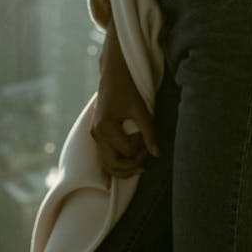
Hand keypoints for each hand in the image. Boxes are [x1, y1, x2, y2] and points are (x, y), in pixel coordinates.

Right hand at [90, 21, 159, 185]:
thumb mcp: (140, 108)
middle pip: (113, 164)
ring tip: (140, 163)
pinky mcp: (97, 133)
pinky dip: (110, 167)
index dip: (141, 147)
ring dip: (123, 168)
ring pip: (106, 164)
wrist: (113, 72)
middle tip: (146, 155)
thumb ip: (149, 131)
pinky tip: (112, 180)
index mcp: (105, 126)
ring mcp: (95, 134)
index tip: (148, 137)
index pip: (127, 150)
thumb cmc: (127, 87)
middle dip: (132, 165)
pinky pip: (102, 156)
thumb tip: (157, 154)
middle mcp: (96, 133)